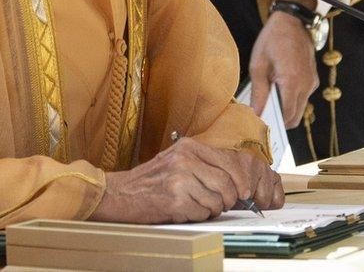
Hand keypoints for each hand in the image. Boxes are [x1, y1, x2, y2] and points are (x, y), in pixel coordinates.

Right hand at [92, 137, 283, 223]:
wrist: (119, 193)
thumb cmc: (150, 180)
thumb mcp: (177, 160)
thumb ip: (204, 163)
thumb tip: (235, 179)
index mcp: (189, 147)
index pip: (229, 162)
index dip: (241, 180)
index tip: (244, 191)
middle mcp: (186, 160)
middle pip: (227, 183)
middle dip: (228, 199)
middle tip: (219, 203)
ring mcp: (180, 179)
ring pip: (217, 200)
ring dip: (211, 209)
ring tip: (195, 206)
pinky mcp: (175, 200)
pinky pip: (202, 213)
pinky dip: (197, 216)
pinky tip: (184, 210)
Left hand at [249, 0, 319, 127]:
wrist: (293, 20)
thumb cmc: (273, 39)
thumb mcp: (259, 65)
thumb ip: (259, 92)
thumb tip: (255, 114)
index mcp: (292, 81)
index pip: (287, 116)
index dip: (274, 124)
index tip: (260, 124)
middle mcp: (307, 85)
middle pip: (295, 117)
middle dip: (280, 121)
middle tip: (262, 115)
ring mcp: (312, 82)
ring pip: (300, 108)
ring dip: (285, 110)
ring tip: (268, 100)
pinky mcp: (313, 79)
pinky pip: (303, 97)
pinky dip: (291, 100)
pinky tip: (277, 89)